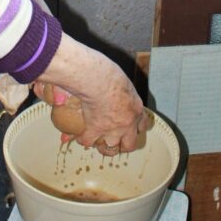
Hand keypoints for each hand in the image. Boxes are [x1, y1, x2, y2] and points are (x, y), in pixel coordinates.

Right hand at [34, 34, 150, 153]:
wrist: (97, 78)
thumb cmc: (109, 72)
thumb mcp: (121, 80)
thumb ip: (120, 89)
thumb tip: (114, 88)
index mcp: (136, 108)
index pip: (142, 125)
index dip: (135, 128)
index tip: (129, 127)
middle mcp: (127, 123)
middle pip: (130, 145)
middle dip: (122, 145)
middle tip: (113, 141)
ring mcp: (112, 129)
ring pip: (110, 148)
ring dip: (102, 146)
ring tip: (95, 141)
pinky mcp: (95, 130)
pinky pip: (88, 141)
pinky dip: (82, 139)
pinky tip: (77, 134)